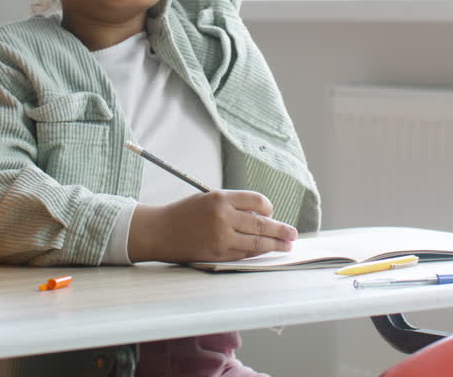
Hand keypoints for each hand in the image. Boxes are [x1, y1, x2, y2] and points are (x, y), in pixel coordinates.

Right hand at [127, 190, 297, 262]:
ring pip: (256, 243)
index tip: (272, 213)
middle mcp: (223, 217)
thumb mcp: (208, 199)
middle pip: (261, 224)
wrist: (159, 231)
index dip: (269, 208)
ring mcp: (221, 237)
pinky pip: (243, 254)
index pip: (257, 201)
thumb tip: (261, 217)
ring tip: (287, 245)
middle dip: (280, 230)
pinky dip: (257, 253)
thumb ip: (232, 206)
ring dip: (274, 245)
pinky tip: (265, 252)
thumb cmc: (184, 213)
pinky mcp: (218, 254)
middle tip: (293, 234)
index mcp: (221, 198)